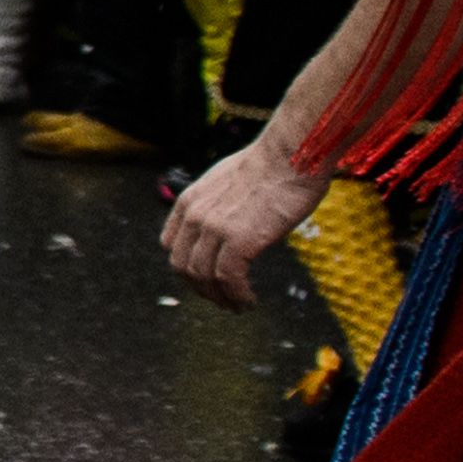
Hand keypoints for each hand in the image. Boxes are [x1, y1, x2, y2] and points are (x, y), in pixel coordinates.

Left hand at [164, 138, 325, 307]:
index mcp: (189, 201)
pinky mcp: (240, 240)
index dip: (186, 267)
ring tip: (238, 306)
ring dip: (221, 298)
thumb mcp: (227, 181)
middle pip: (184, 266)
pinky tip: (249, 301)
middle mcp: (195, 215)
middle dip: (201, 289)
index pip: (171, 245)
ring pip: (204, 277)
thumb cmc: (271, 166)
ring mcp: (215, 228)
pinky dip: (238, 296)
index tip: (204, 279)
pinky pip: (229, 280)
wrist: (290, 155)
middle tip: (222, 300)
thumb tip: (228, 222)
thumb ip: (217, 204)